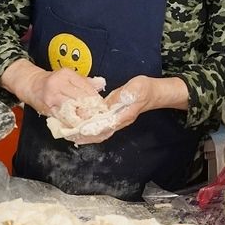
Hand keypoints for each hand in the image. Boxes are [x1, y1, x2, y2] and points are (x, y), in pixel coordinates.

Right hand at [0, 59, 99, 116]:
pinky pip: (63, 118)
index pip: (86, 88)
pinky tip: (79, 125)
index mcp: (66, 75)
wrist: (31, 84)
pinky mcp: (48, 109)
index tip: (103, 107)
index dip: (96, 99)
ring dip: (83, 118)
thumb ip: (86, 81)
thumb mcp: (69, 76)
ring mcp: (52, 98)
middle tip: (100, 116)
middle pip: (80, 99)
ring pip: (72, 110)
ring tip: (91, 122)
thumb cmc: (52, 81)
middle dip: (91, 109)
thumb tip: (101, 84)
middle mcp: (58, 85)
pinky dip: (72, 123)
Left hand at [67, 75, 188, 145]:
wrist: (153, 93)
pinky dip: (91, 130)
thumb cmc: (144, 89)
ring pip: (100, 133)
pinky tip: (81, 130)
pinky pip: (101, 128)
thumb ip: (121, 96)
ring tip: (72, 135)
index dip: (92, 128)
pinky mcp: (115, 119)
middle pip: (101, 133)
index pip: (105, 125)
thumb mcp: (134, 88)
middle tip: (70, 135)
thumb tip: (106, 104)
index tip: (79, 129)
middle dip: (85, 135)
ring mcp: (117, 122)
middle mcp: (120, 122)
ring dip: (86, 135)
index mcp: (124, 115)